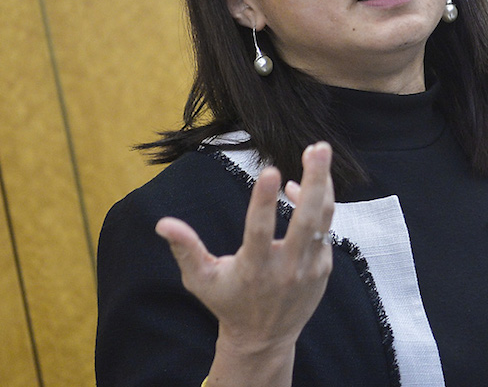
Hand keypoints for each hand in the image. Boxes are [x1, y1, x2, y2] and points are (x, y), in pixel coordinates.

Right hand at [156, 141, 334, 356]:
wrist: (265, 338)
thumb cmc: (227, 302)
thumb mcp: (201, 280)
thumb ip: (186, 249)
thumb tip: (163, 223)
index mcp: (254, 268)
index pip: (260, 230)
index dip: (264, 200)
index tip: (269, 170)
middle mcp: (287, 267)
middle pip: (307, 219)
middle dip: (315, 181)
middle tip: (317, 149)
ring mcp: (309, 267)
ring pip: (323, 219)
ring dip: (323, 184)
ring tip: (319, 151)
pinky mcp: (323, 267)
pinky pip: (325, 228)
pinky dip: (317, 204)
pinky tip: (302, 187)